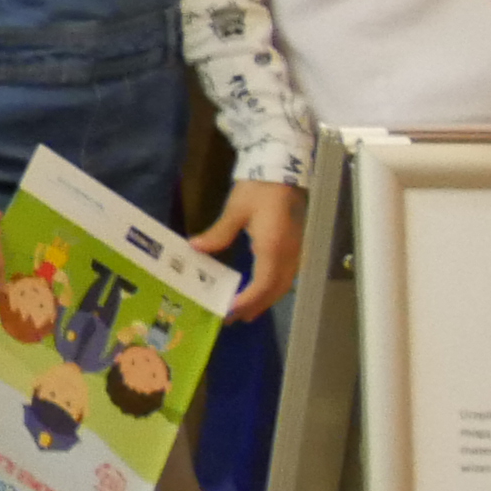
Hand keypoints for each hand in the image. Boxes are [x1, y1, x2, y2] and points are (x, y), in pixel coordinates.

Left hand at [196, 178, 303, 323]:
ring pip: (283, 284)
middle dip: (255, 306)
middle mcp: (288, 254)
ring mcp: (295, 251)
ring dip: (265, 299)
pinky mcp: (294, 246)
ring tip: (245, 311)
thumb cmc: (258, 190)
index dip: (248, 300)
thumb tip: (195, 249)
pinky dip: (272, 287)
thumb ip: (217, 234)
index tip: (230, 311)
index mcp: (273, 248)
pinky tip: (260, 290)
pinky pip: (286, 274)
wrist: (282, 171)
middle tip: (233, 318)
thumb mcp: (235, 211)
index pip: (263, 284)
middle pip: (275, 289)